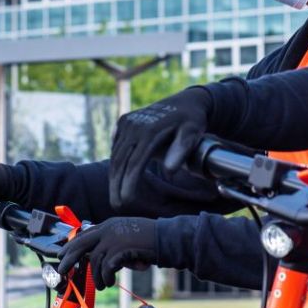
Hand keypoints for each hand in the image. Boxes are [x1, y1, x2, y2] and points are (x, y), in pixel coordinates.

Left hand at [57, 218, 157, 290]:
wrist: (167, 238)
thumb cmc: (150, 240)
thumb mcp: (128, 238)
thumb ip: (114, 245)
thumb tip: (101, 262)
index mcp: (109, 225)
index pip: (85, 234)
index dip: (72, 245)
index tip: (63, 254)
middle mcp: (108, 229)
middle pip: (81, 244)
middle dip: (70, 257)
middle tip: (62, 270)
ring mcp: (114, 238)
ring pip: (95, 260)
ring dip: (98, 277)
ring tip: (103, 285)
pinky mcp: (120, 248)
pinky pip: (106, 267)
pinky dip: (107, 277)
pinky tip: (111, 282)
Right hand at [109, 87, 212, 209]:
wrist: (186, 101)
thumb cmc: (192, 121)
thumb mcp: (193, 133)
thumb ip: (181, 150)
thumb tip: (169, 170)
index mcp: (148, 130)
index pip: (134, 163)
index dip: (128, 184)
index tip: (126, 201)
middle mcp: (133, 125)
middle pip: (120, 161)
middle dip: (116, 185)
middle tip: (116, 205)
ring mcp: (126, 122)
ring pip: (115, 154)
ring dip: (113, 176)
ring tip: (115, 196)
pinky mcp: (124, 122)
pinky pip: (116, 146)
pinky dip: (116, 163)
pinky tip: (116, 178)